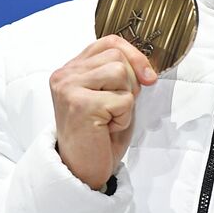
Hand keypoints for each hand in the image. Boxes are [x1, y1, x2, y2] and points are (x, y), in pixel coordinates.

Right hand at [50, 35, 158, 190]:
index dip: (134, 55)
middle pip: (117, 55)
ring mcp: (69, 88)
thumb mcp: (110, 95)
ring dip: (126, 99)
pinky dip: (123, 117)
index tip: (147, 77)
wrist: (83, 170)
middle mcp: (65, 75)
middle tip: (117, 107)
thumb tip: (146, 66)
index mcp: (71, 69)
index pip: (109, 42)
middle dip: (130, 82)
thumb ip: (119, 73)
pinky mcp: (80, 105)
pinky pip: (122, 99)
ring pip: (120, 72)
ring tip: (110, 117)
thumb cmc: (99, 134)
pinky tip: (107, 128)